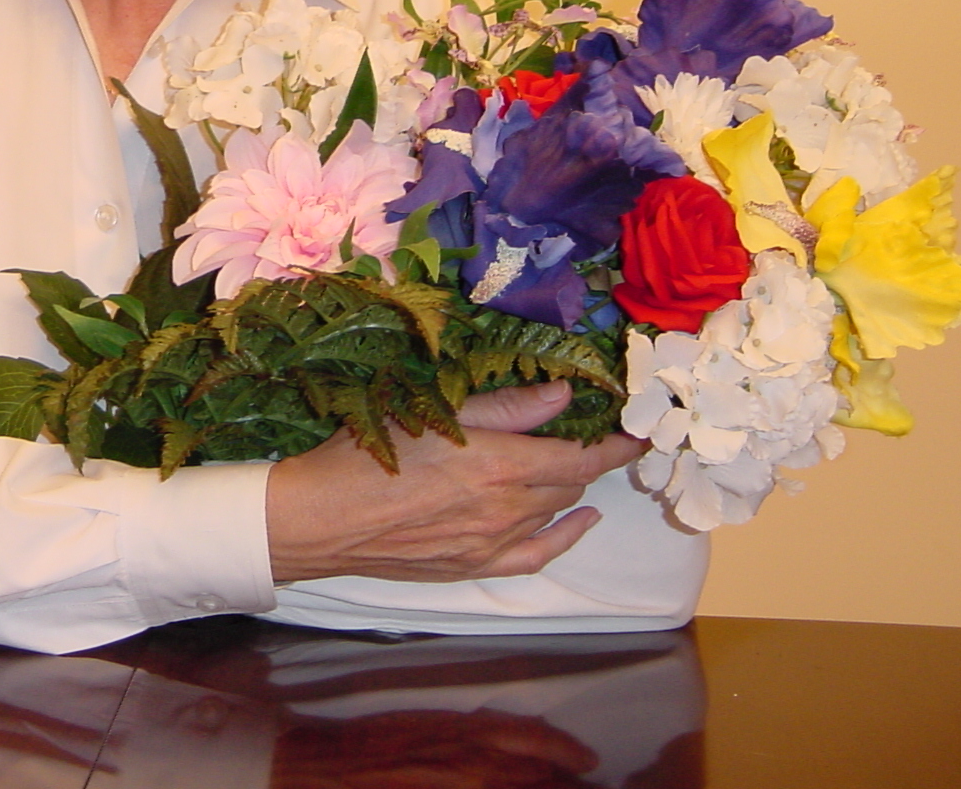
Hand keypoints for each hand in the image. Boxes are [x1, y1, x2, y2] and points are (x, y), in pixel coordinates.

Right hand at [263, 381, 645, 584]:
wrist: (322, 519)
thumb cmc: (368, 453)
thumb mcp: (434, 411)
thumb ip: (505, 408)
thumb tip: (564, 395)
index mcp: (498, 465)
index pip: (580, 458)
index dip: (615, 445)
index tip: (639, 431)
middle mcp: (505, 510)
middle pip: (569, 484)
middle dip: (585, 458)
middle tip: (585, 432)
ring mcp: (491, 544)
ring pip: (554, 514)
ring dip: (568, 489)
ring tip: (572, 465)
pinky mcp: (474, 566)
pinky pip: (536, 556)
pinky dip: (564, 537)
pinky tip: (578, 522)